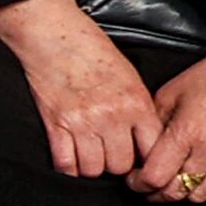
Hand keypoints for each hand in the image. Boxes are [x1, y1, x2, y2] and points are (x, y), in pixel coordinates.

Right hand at [0, 0, 163, 179]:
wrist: (54, 35)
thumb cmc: (91, 50)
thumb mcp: (130, 76)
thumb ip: (138, 108)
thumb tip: (142, 138)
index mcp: (135, 103)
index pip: (152, 150)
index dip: (146, 161)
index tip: (140, 162)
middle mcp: (112, 117)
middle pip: (121, 165)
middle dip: (116, 164)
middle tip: (111, 157)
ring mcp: (82, 123)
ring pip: (94, 169)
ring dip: (92, 167)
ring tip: (91, 155)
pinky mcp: (55, 126)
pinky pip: (65, 164)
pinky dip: (68, 167)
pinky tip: (71, 158)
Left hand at [132, 36, 205, 202]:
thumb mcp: (169, 95)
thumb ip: (152, 127)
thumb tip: (139, 151)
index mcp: (188, 133)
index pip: (154, 178)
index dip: (138, 182)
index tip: (134, 177)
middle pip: (174, 193)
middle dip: (155, 192)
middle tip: (148, 183)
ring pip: (199, 197)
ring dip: (182, 192)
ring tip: (174, 180)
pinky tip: (201, 177)